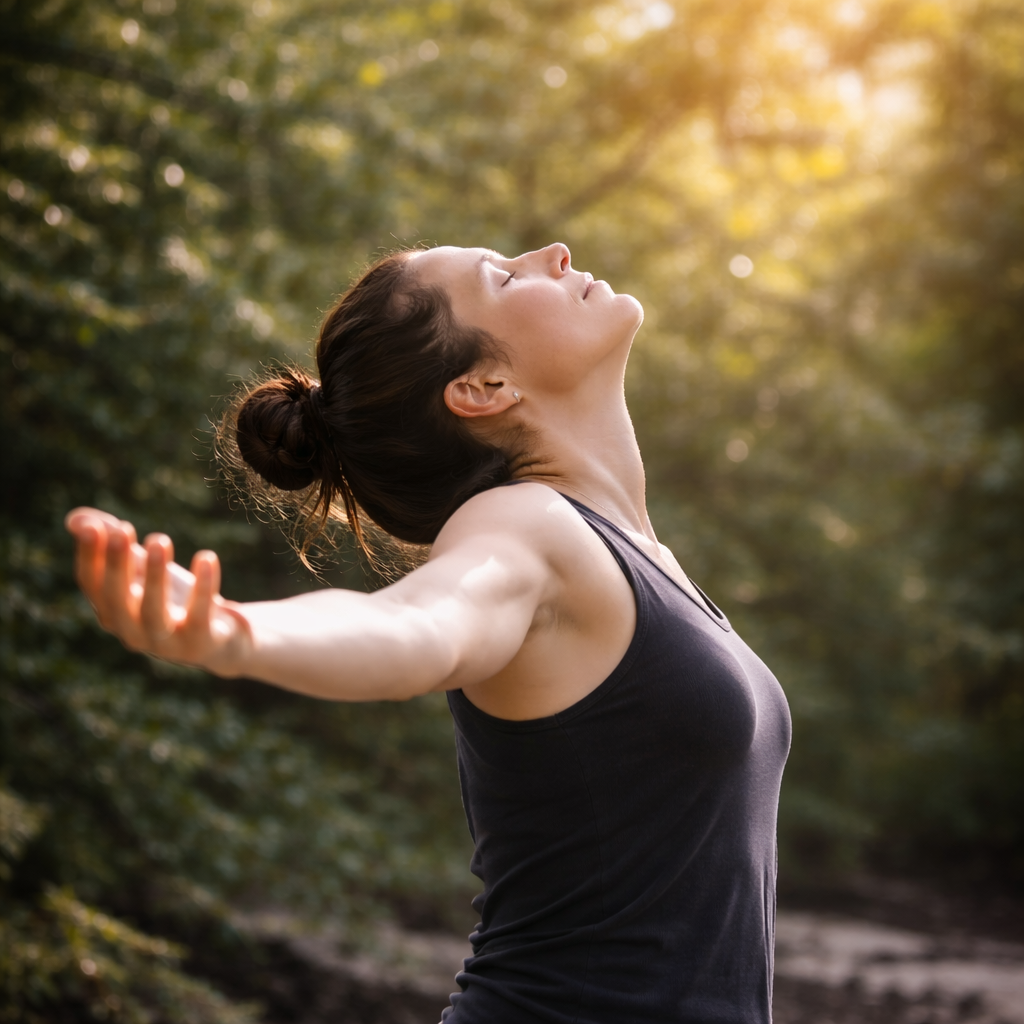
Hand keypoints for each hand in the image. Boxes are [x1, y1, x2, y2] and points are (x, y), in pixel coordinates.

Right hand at [64, 507, 251, 676]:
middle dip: (117, 564)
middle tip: (122, 529)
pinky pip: (199, 616)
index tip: (91, 526)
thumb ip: (112, 542)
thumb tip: (76, 519)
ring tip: (159, 540)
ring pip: (154, 612)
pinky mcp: (199, 643)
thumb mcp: (142, 567)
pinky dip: (203, 587)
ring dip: (154, 575)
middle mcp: (131, 631)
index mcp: (111, 611)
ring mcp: (164, 643)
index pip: (91, 584)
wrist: (219, 638)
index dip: (89, 555)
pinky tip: (207, 556)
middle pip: (117, 599)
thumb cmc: (171, 597)